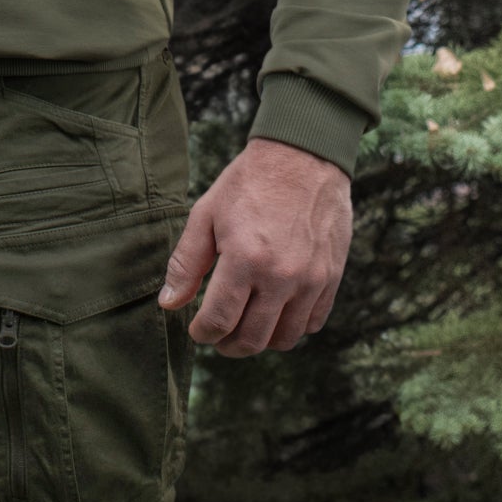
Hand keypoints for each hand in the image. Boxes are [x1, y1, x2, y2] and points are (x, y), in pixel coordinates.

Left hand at [156, 136, 351, 356]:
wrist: (304, 156)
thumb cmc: (249, 182)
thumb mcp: (207, 214)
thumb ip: (187, 262)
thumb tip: (169, 303)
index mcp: (245, 259)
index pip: (219, 321)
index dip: (202, 332)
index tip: (197, 329)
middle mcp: (281, 277)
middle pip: (252, 339)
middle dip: (228, 345)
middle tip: (218, 336)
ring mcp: (311, 280)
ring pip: (285, 338)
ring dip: (261, 341)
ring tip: (245, 326)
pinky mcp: (331, 277)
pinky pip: (313, 322)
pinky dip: (292, 327)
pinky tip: (276, 312)